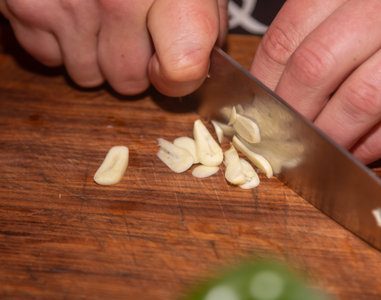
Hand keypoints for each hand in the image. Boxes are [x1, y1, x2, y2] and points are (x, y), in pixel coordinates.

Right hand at [0, 0, 228, 95]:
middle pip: (129, 82)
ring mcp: (67, 4)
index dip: (181, 77)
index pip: (182, 67)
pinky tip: (71, 8)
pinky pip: (49, 58)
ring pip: (88, 76)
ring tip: (99, 13)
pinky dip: (60, 41)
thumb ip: (207, 15)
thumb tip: (203, 59)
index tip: (176, 64)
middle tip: (132, 27)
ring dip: (96, 55)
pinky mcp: (24, 5)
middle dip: (133, 63)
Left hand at [250, 0, 380, 163]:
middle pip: (315, 68)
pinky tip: (356, 153)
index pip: (285, 39)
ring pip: (360, 99)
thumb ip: (311, 34)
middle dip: (290, 114)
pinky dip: (374, 144)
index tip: (254, 111)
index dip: (263, 84)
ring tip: (313, 152)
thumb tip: (267, 89)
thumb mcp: (346, 4)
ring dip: (330, 136)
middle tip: (279, 138)